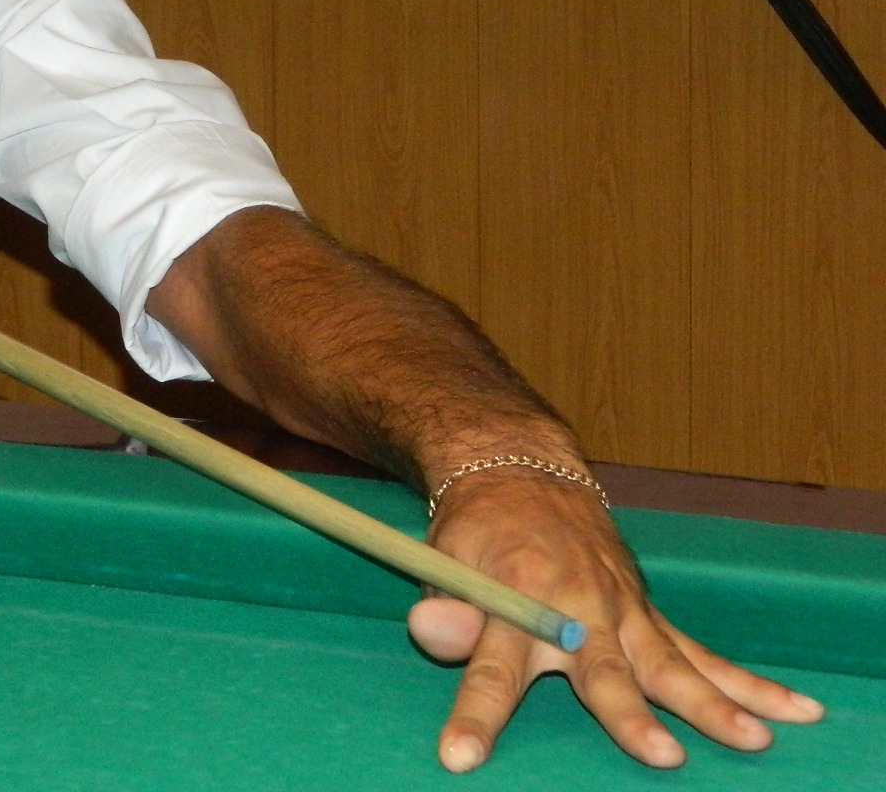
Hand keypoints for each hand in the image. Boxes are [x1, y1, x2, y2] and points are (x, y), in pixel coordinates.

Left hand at [411, 467, 822, 771]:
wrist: (521, 472)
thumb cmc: (476, 531)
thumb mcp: (442, 561)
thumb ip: (443, 609)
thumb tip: (434, 636)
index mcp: (514, 599)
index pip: (490, 668)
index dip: (476, 715)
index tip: (460, 756)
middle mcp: (575, 608)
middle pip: (604, 671)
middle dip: (630, 716)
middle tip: (660, 755)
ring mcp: (619, 610)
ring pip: (669, 664)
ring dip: (712, 703)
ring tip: (750, 738)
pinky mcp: (646, 614)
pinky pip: (700, 653)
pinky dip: (747, 682)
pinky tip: (794, 710)